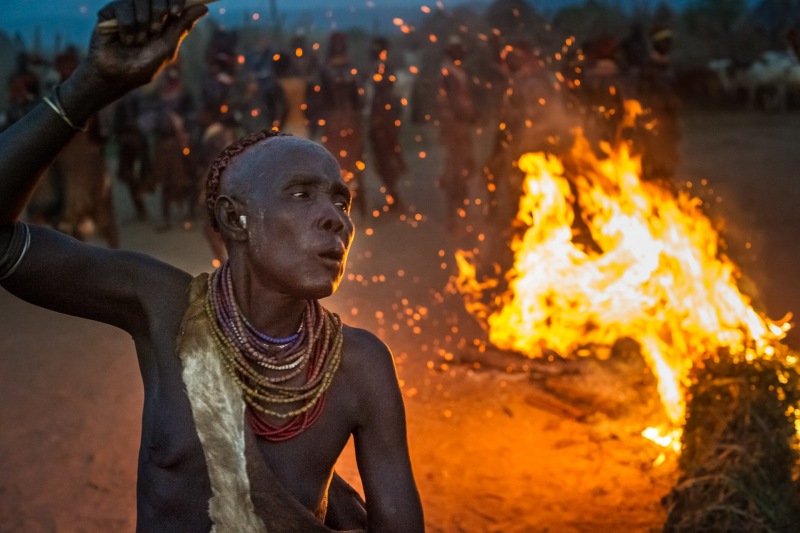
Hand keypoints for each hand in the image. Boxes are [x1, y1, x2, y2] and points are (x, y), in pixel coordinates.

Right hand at [81, 0, 206, 99]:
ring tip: (138, 42)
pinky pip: (123, 6)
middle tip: (154, 31)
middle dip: (159, 11)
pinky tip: (125, 40)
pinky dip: (127, 26)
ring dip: (142, 23)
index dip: (176, 1)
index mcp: (163, 17)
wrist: (117, 76)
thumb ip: (182, 25)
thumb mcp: (167, 46)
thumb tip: (204, 8)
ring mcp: (128, 9)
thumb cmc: (144, 65)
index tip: (175, 13)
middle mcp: (146, 10)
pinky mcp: (111, 12)